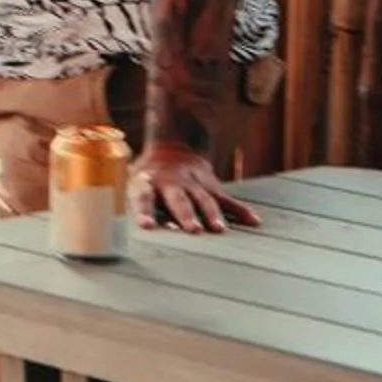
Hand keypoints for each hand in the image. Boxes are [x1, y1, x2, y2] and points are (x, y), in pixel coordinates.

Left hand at [132, 143, 260, 234]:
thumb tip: (127, 234)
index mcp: (147, 183)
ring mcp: (193, 183)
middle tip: (193, 230)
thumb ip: (135, 206)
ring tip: (219, 230)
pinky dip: (241, 210)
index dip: (144, 211)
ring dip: (212, 214)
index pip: (143, 197)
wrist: (173, 147)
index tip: (147, 226)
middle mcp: (171, 182)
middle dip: (186, 215)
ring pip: (204, 199)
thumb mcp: (134, 184)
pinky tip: (254, 221)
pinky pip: (227, 199)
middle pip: (178, 199)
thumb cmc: (148, 178)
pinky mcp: (212, 186)